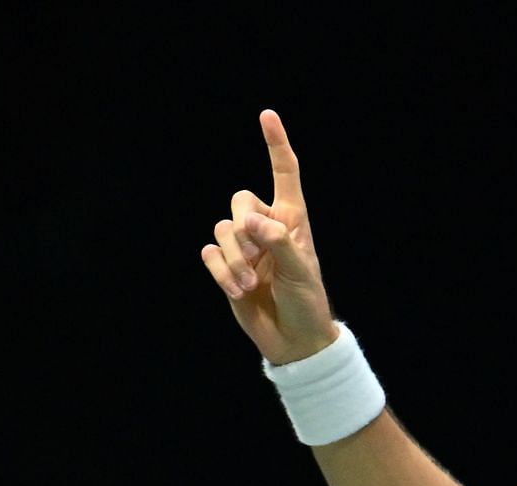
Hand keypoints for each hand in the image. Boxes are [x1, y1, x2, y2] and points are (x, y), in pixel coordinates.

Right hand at [201, 109, 337, 365]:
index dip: (275, 144)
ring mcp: (245, 247)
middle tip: (258, 258)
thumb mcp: (301, 270)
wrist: (294, 339)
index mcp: (292, 219)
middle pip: (239, 200)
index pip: (284, 174)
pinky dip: (220, 272)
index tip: (267, 116)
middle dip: (243, 228)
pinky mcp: (226, 268)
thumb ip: (278, 241)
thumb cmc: (307, 301)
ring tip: (251, 284)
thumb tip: (249, 221)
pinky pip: (210, 254)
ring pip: (222, 231)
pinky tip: (237, 290)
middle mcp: (266, 227)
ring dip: (234, 259)